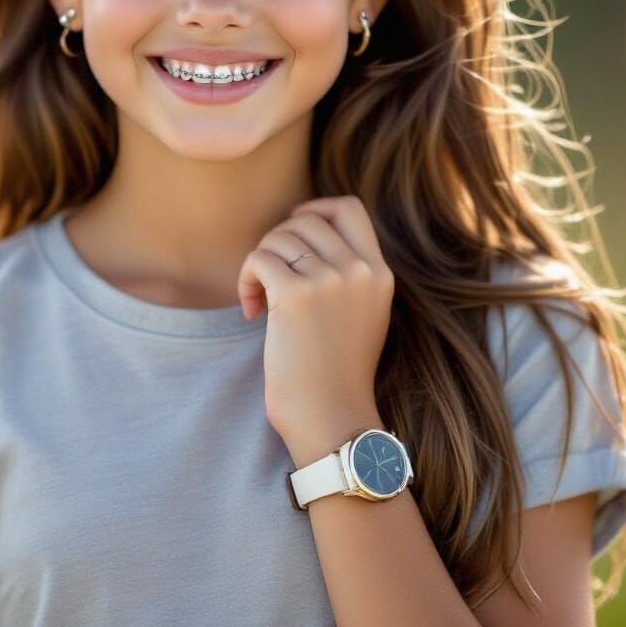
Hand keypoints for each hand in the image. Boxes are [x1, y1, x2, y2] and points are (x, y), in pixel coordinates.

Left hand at [236, 195, 395, 448]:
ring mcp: (330, 280)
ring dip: (259, 263)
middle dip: (278, 241)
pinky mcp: (296, 295)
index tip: (293, 228)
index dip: (315, 208)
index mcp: (380, 273)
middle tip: (268, 277)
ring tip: (259, 300)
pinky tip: (251, 311)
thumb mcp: (363, 314)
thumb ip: (348, 273)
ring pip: (278, 238)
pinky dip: (245, 280)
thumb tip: (306, 232)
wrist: (331, 418)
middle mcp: (360, 270)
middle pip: (305, 220)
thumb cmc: (336, 373)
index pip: (349, 208)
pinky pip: (258, 260)